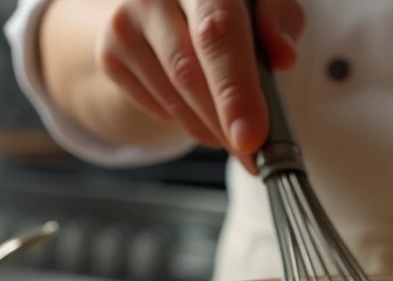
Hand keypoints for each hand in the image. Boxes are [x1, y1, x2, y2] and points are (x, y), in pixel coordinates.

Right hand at [94, 0, 303, 166]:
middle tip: (249, 154)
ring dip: (206, 126)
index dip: (235, 89)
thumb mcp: (262, 3)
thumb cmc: (226, 7)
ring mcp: (125, 22)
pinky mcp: (110, 53)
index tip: (251, 136)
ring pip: (170, 94)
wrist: (168, 7)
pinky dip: (183, 119)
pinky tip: (201, 113)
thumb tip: (283, 56)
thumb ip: (278, 21)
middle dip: (222, 121)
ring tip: (231, 136)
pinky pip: (153, 104)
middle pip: (187, 70)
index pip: (217, 31)